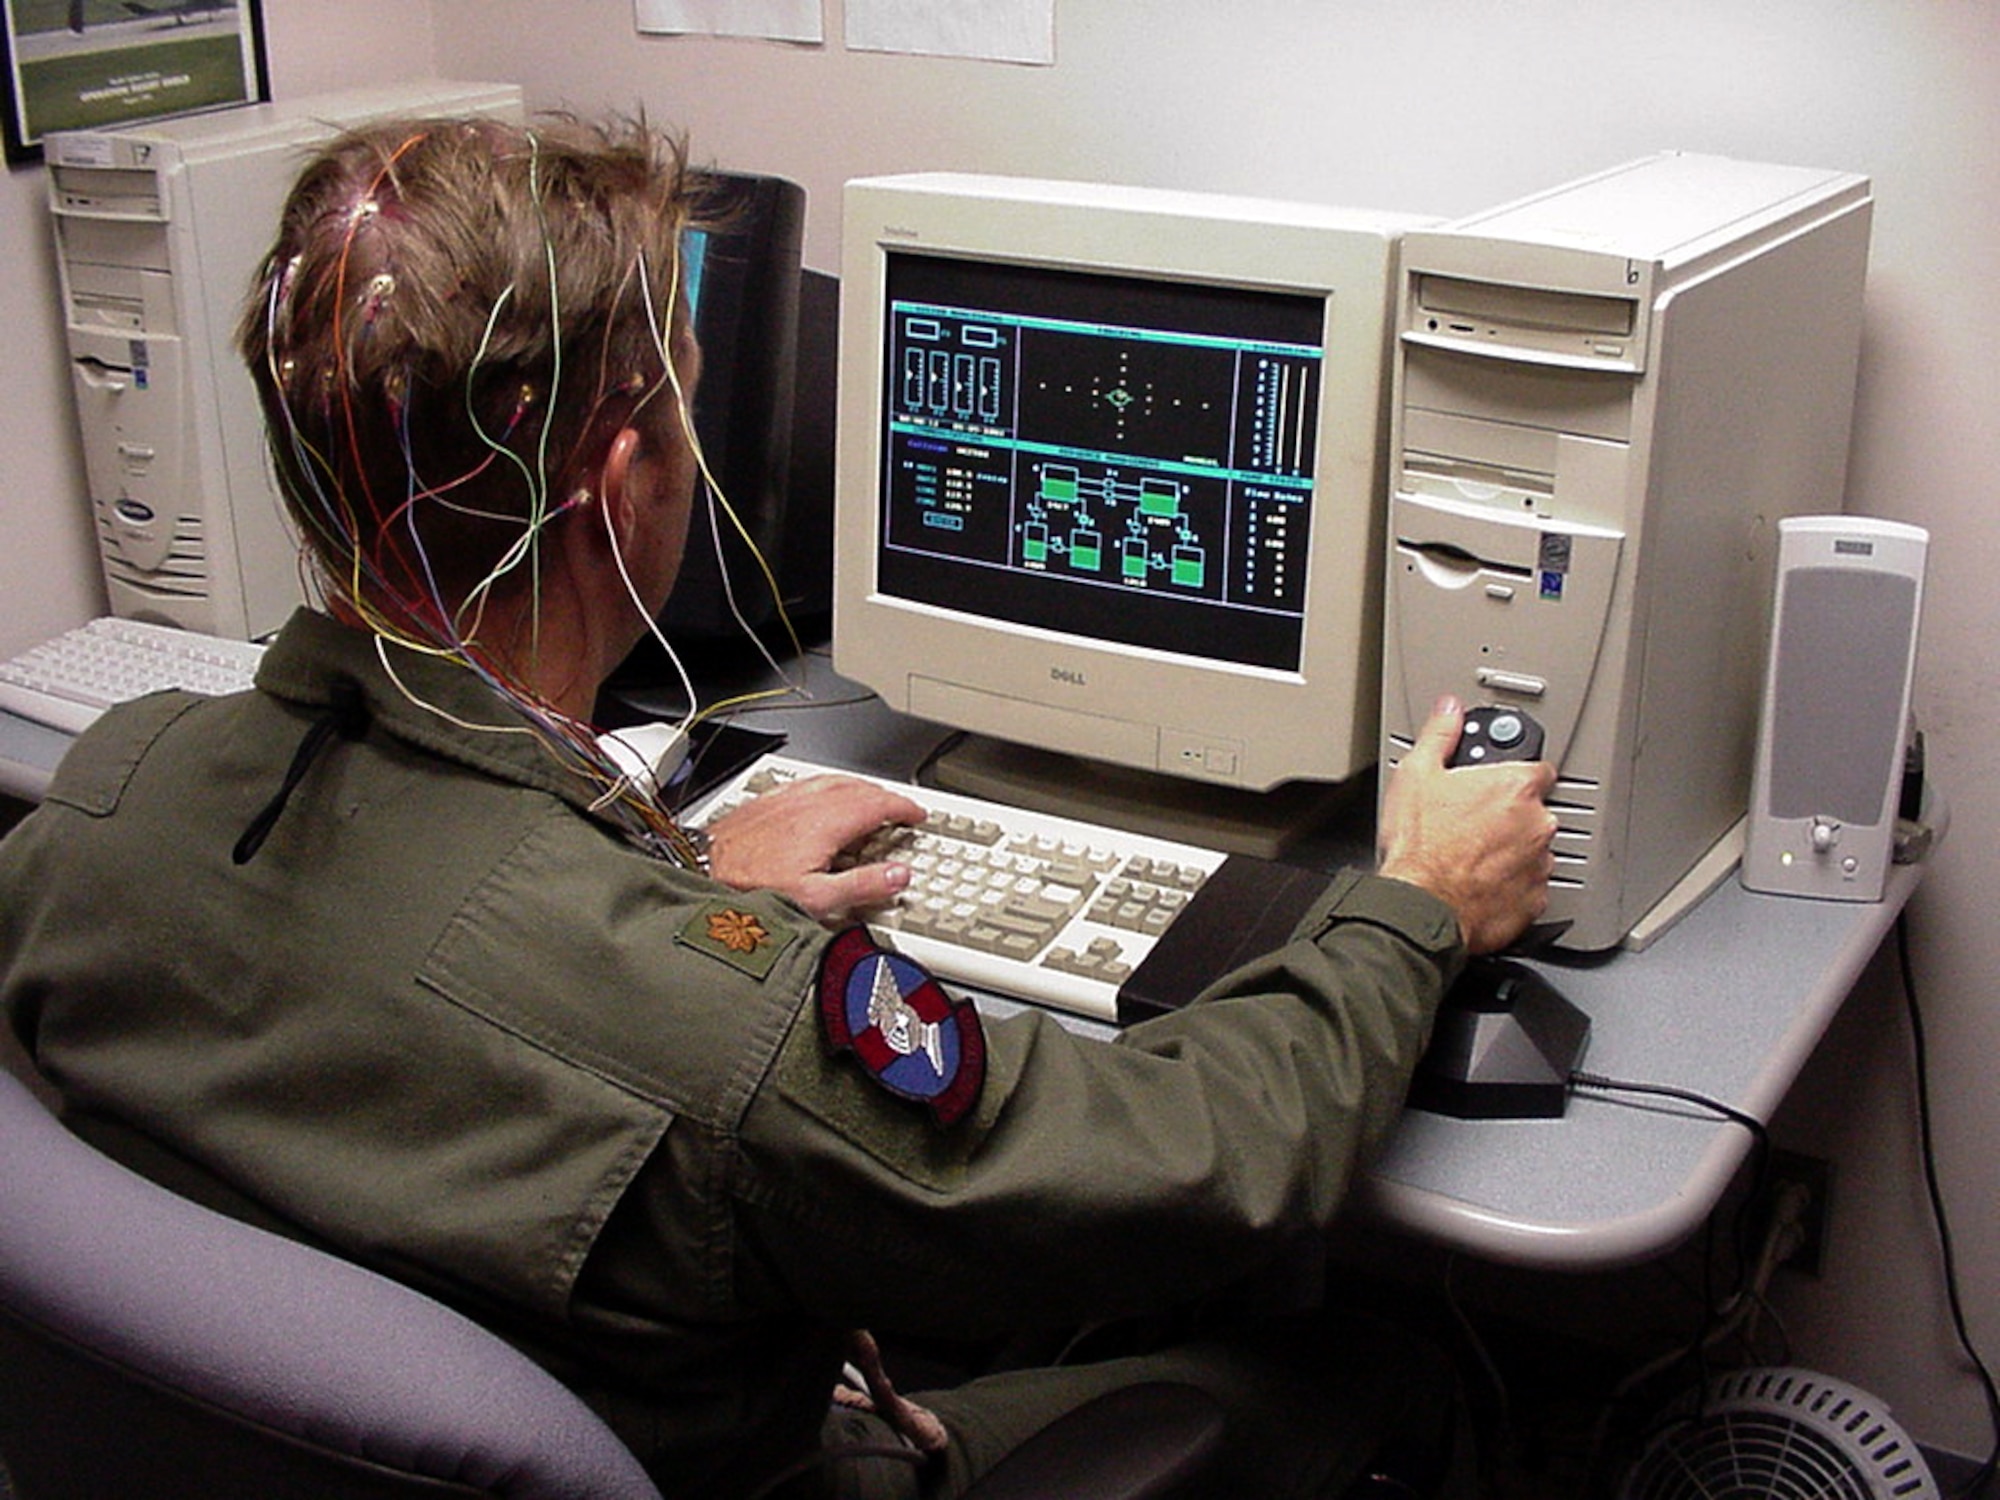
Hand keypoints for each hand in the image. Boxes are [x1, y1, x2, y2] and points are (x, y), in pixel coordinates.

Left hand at [704, 774, 925, 923]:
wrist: (704, 871)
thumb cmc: (753, 887)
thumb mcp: (817, 899)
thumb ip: (863, 885)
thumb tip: (900, 875)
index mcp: (827, 822)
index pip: (878, 804)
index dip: (903, 808)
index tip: (917, 815)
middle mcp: (808, 803)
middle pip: (860, 788)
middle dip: (886, 797)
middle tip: (901, 811)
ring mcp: (787, 798)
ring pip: (835, 781)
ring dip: (861, 788)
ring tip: (873, 800)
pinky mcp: (770, 799)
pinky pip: (811, 782)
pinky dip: (832, 786)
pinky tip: (828, 796)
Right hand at [1377, 696, 1557, 954]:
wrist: (1420, 907)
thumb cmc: (1419, 847)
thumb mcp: (1416, 774)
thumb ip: (1440, 735)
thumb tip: (1450, 709)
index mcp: (1514, 787)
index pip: (1537, 769)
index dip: (1513, 776)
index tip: (1495, 784)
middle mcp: (1536, 824)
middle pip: (1534, 812)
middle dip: (1508, 817)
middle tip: (1470, 826)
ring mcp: (1539, 864)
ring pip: (1533, 851)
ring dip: (1511, 852)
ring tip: (1470, 859)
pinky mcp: (1535, 901)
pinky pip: (1529, 887)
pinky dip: (1510, 886)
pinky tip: (1479, 884)